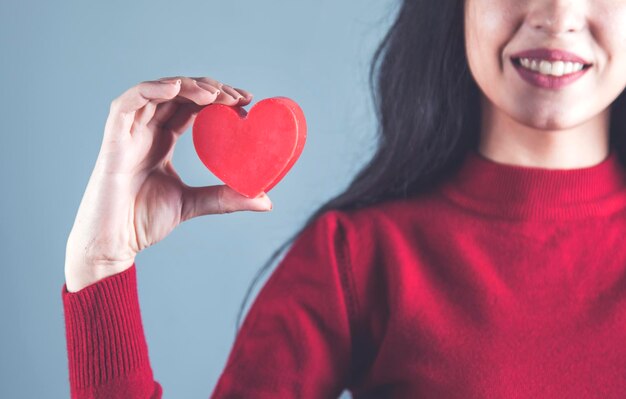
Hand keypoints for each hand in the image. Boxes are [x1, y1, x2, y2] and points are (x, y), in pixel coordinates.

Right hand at [65, 76, 271, 291]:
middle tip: (237, 97)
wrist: (114, 244)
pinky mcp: (112, 140)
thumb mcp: (194, 203)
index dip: (217, 98)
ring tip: (215, 94)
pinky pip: (126, 104)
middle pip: (177, 94)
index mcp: (162, 140)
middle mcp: (145, 130)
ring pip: (156, 92)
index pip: (191, 106)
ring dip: (186, 86)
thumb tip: (267, 201)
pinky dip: (150, 90)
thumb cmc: (143, 222)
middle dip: (209, 88)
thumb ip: (226, 197)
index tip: (246, 101)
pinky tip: (176, 88)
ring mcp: (128, 133)